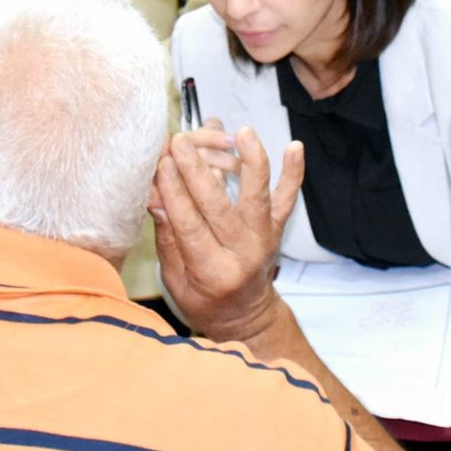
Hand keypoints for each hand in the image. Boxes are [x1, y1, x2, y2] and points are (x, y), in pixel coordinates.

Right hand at [150, 127, 303, 343]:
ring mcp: (264, 238)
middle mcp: (243, 253)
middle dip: (197, 171)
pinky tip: (295, 147)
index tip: (161, 164)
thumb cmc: (204, 301)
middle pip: (219, 206)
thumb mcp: (175, 281)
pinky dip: (293, 172)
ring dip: (251, 161)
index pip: (190, 225)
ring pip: (259, 196)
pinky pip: (287, 198)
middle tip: (180, 142)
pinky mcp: (276, 228)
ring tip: (243, 133)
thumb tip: (155, 195)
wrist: (246, 317)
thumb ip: (167, 238)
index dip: (174, 193)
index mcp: (212, 272)